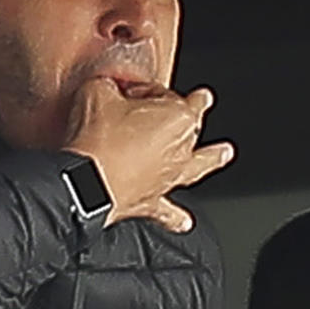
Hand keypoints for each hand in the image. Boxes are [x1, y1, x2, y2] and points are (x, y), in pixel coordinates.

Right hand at [63, 76, 234, 232]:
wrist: (85, 184)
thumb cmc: (97, 140)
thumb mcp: (97, 92)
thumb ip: (110, 86)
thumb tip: (108, 89)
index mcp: (176, 117)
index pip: (167, 94)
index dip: (145, 90)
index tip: (128, 90)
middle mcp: (181, 148)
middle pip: (190, 125)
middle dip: (190, 111)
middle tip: (198, 100)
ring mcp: (168, 177)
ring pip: (198, 166)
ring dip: (212, 158)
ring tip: (224, 153)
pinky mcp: (151, 203)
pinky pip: (168, 212)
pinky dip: (176, 217)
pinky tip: (185, 222)